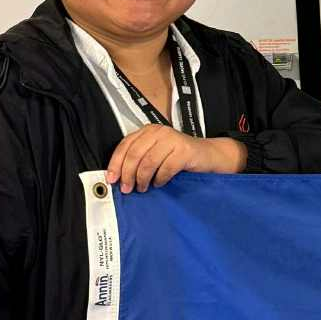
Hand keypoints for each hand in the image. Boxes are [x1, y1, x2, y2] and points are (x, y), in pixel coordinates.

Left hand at [106, 128, 245, 192]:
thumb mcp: (156, 154)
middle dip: (127, 174)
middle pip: (135, 154)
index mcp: (148, 131)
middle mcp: (159, 132)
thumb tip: (118, 176)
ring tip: (143, 188)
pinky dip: (160, 179)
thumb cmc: (180, 157)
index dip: (116, 163)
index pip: (125, 145)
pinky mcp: (185, 150)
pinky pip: (166, 168)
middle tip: (127, 188)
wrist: (208, 156)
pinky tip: (159, 183)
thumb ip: (139, 159)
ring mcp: (173, 139)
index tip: (112, 178)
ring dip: (143, 179)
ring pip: (148, 162)